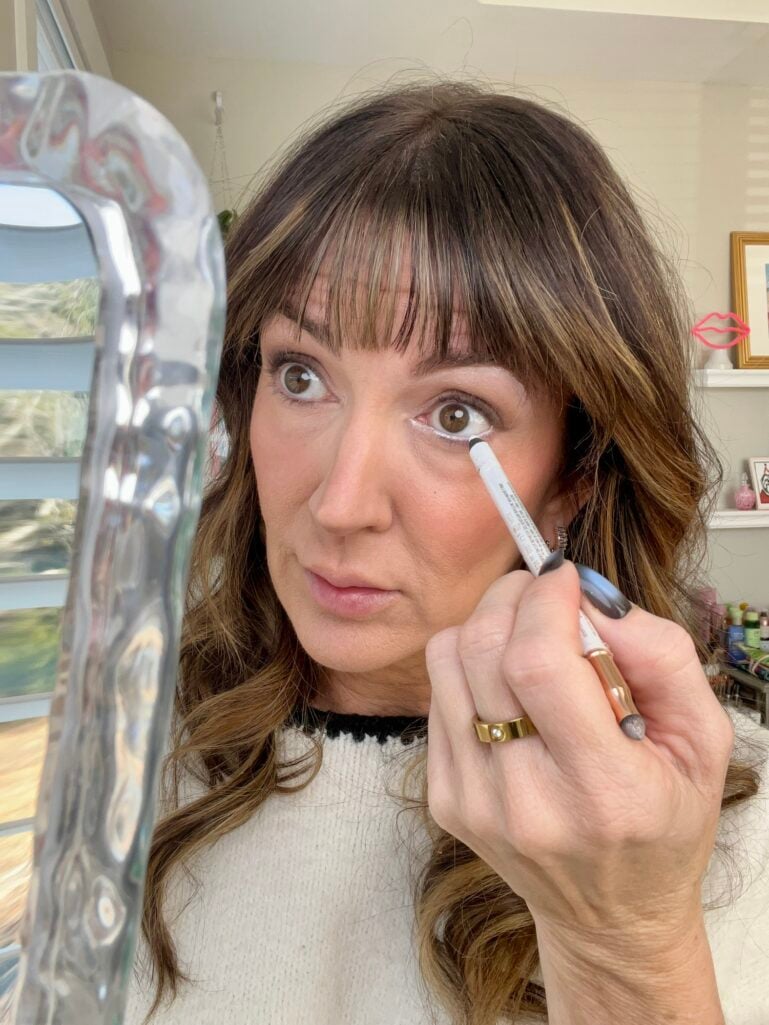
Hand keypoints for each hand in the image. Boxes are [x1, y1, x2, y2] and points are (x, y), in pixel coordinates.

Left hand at [424, 559, 734, 950]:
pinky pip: (437, 693)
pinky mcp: (446, 798)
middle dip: (513, 596)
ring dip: (487, 624)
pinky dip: (470, 666)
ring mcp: (474, 801)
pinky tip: (510, 687)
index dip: (546, 601)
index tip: (566, 578)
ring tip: (528, 637)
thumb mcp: (703, 741)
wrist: (609, 914)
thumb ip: (662, 658)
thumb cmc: (662, 824)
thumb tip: (592, 600)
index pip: (540, 665)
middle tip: (545, 594)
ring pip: (447, 661)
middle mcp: (526, 800)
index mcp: (603, 790)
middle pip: (483, 651)